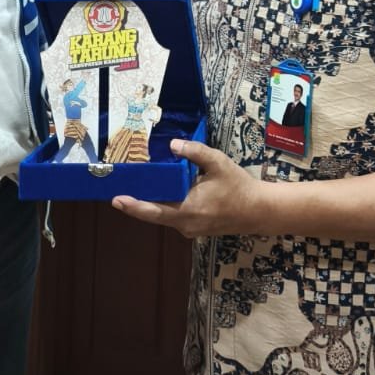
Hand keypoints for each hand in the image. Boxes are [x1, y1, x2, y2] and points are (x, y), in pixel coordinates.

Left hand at [111, 140, 270, 238]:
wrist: (258, 210)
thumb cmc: (238, 186)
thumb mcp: (218, 163)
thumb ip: (195, 152)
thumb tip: (173, 145)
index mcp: (188, 209)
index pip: (154, 211)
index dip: (133, 206)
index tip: (116, 199)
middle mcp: (185, 224)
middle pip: (154, 214)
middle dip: (137, 202)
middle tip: (119, 188)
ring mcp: (190, 229)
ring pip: (164, 215)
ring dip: (151, 203)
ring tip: (137, 187)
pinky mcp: (194, 228)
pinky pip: (174, 216)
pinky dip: (165, 205)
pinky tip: (161, 191)